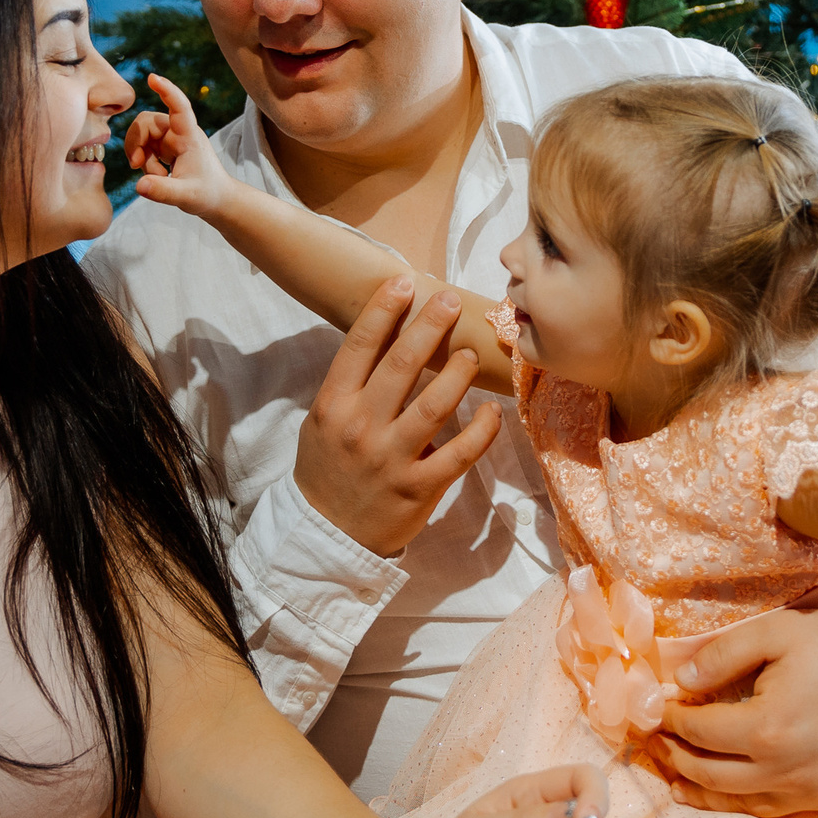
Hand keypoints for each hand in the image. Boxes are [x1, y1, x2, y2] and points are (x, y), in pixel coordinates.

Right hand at [126, 73, 235, 220]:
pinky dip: (144, 162)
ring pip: (142, 135)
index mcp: (190, 136)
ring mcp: (171, 139)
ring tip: (157, 178)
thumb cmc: (207, 194)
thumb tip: (139, 185)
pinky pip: (143, 147)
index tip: (152, 78)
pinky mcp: (164, 148)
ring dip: (141, 157)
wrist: (216, 199)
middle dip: (136, 142)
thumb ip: (163, 191)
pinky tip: (158, 177)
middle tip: (136, 165)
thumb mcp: (186, 197)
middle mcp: (179, 132)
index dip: (167, 91)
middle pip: (146, 122)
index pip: (179, 107)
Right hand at [296, 278, 502, 557]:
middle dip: (429, 327)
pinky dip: (482, 431)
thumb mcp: (323, 421)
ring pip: (434, 406)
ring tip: (471, 354)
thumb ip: (352, 385)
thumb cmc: (327, 468)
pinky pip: (459, 454)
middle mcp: (361, 427)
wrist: (325, 535)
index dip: (383, 311)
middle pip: (400, 367)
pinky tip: (494, 412)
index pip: (359, 348)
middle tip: (450, 301)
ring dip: (458, 374)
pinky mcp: (419, 488)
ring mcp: (391, 459)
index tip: (404, 282)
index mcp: (333, 405)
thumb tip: (390, 337)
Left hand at [650, 607, 817, 817]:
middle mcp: (787, 771)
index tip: (658, 710)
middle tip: (658, 744)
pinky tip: (731, 800)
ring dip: (702, 792)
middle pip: (710, 774)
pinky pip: (779, 816)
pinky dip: (746, 809)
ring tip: (677, 781)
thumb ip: (722, 655)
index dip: (671, 720)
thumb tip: (680, 681)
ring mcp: (813, 794)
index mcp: (768, 728)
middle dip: (676, 757)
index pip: (699, 731)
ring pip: (741, 804)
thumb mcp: (777, 632)